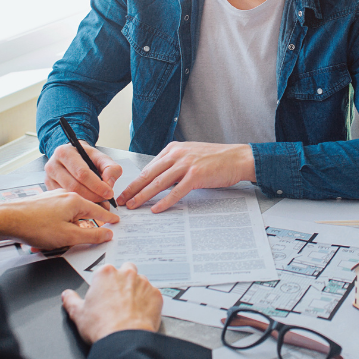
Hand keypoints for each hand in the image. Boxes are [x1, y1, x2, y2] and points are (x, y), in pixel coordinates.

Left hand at [0, 191, 118, 248]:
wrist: (7, 219)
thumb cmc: (35, 226)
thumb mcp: (69, 236)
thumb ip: (91, 236)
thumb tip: (107, 234)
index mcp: (76, 201)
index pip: (99, 210)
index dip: (108, 218)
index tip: (116, 221)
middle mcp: (66, 196)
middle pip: (84, 212)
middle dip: (86, 226)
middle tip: (90, 236)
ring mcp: (53, 198)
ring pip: (69, 215)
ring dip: (68, 229)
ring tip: (60, 242)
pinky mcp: (43, 204)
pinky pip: (58, 216)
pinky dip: (57, 227)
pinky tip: (49, 237)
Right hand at [45, 141, 122, 205]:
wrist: (74, 156)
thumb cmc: (87, 157)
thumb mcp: (102, 158)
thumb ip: (111, 168)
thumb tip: (109, 183)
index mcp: (65, 152)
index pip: (82, 173)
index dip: (97, 185)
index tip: (109, 193)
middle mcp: (53, 165)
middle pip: (74, 186)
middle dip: (93, 196)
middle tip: (105, 200)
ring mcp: (49, 178)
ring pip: (69, 195)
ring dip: (86, 201)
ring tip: (99, 203)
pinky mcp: (49, 188)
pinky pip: (64, 200)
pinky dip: (78, 204)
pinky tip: (88, 203)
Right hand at [61, 262, 162, 343]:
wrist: (124, 340)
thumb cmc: (102, 326)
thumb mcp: (78, 314)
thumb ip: (71, 300)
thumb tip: (67, 295)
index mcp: (106, 274)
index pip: (106, 271)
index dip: (104, 283)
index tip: (104, 293)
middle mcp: (126, 274)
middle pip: (126, 269)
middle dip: (123, 280)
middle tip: (118, 298)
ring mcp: (144, 283)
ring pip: (141, 281)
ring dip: (137, 290)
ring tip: (129, 308)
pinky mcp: (156, 295)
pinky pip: (153, 295)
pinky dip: (148, 302)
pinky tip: (140, 313)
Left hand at [117, 141, 255, 212]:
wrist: (237, 157)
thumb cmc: (216, 159)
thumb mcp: (191, 155)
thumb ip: (174, 165)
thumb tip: (159, 181)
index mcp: (173, 149)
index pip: (148, 167)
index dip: (135, 181)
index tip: (125, 191)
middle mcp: (177, 154)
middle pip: (149, 174)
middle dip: (132, 189)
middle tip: (121, 201)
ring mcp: (186, 164)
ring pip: (158, 183)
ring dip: (143, 196)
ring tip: (133, 206)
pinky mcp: (196, 175)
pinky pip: (176, 191)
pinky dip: (164, 201)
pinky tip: (156, 209)